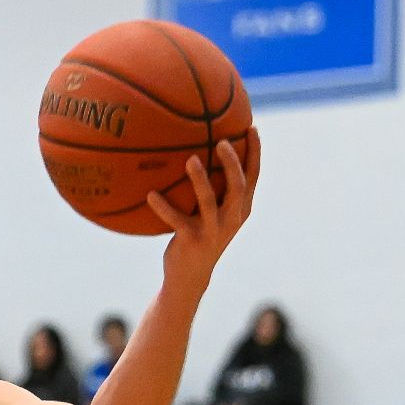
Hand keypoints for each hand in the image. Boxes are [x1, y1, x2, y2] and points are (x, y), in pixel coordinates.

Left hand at [148, 130, 260, 296]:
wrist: (189, 276)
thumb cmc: (199, 236)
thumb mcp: (212, 213)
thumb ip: (214, 189)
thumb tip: (198, 152)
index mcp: (240, 208)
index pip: (253, 176)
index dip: (255, 153)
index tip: (251, 128)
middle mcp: (231, 218)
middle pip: (238, 186)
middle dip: (232, 163)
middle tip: (222, 141)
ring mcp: (212, 230)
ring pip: (209, 201)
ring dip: (200, 180)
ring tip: (190, 160)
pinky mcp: (192, 240)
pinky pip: (176, 220)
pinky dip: (163, 207)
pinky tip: (150, 194)